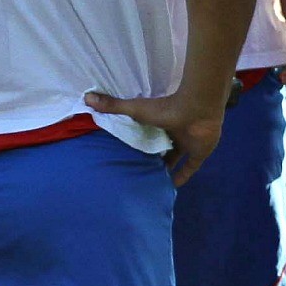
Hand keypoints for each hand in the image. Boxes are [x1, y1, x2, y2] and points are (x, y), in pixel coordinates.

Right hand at [86, 87, 228, 184]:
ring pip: (175, 157)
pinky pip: (190, 168)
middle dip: (151, 157)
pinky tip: (172, 188)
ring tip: (150, 181)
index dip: (140, 143)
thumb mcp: (135, 109)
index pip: (149, 134)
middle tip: (137, 170)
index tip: (127, 154)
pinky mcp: (199, 153)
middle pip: (162, 146)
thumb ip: (113, 105)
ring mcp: (188, 143)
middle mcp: (174, 132)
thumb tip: (86, 97)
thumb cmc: (166, 108)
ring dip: (165, 168)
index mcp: (160, 121)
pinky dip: (182, 177)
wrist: (197, 109)